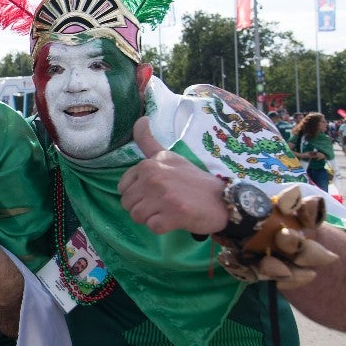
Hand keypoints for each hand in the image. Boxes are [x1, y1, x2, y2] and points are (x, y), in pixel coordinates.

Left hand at [118, 117, 228, 235]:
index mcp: (149, 164)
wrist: (222, 200)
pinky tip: (175, 219)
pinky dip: (162, 227)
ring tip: (168, 211)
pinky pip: (152, 227)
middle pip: (127, 204)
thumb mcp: (170, 157)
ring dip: (151, 218)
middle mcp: (154, 177)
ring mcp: (163, 196)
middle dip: (142, 208)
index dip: (137, 194)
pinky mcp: (173, 215)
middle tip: (163, 203)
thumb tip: (141, 118)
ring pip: (137, 217)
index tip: (155, 192)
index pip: (123, 188)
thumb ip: (149, 141)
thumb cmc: (193, 180)